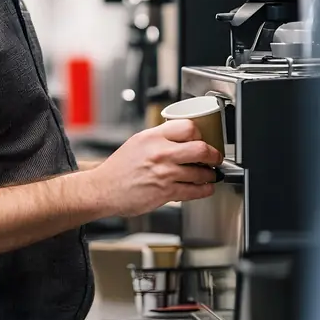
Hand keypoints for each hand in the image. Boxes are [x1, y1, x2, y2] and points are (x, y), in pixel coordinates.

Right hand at [91, 120, 221, 217]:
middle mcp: (160, 153)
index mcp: (152, 137)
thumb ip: (159, 139)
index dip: (200, 133)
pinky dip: (205, 190)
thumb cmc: (118, 168)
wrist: (103, 189)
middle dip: (213, 154)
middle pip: (200, 148)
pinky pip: (194, 191)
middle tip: (215, 157)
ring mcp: (164, 173)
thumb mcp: (137, 143)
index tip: (202, 139)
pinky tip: (205, 188)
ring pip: (201, 172)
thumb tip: (180, 138)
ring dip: (210, 174)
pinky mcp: (166, 192)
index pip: (188, 127)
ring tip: (211, 174)